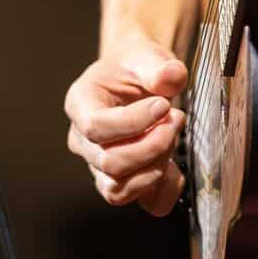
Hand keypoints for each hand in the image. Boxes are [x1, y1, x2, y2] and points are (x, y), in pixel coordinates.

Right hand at [64, 39, 187, 214]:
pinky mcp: (123, 183)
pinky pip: (143, 203)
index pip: (96, 126)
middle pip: (109, 162)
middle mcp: (83, 140)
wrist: (139, 78)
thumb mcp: (144, 55)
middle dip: (151, 145)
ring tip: (173, 137)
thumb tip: (172, 76)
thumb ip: (158, 66)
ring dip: (155, 168)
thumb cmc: (135, 67)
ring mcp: (99, 166)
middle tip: (177, 118)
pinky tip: (175, 165)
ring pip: (119, 189)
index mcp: (80, 103)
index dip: (132, 122)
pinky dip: (164, 190)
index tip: (164, 105)